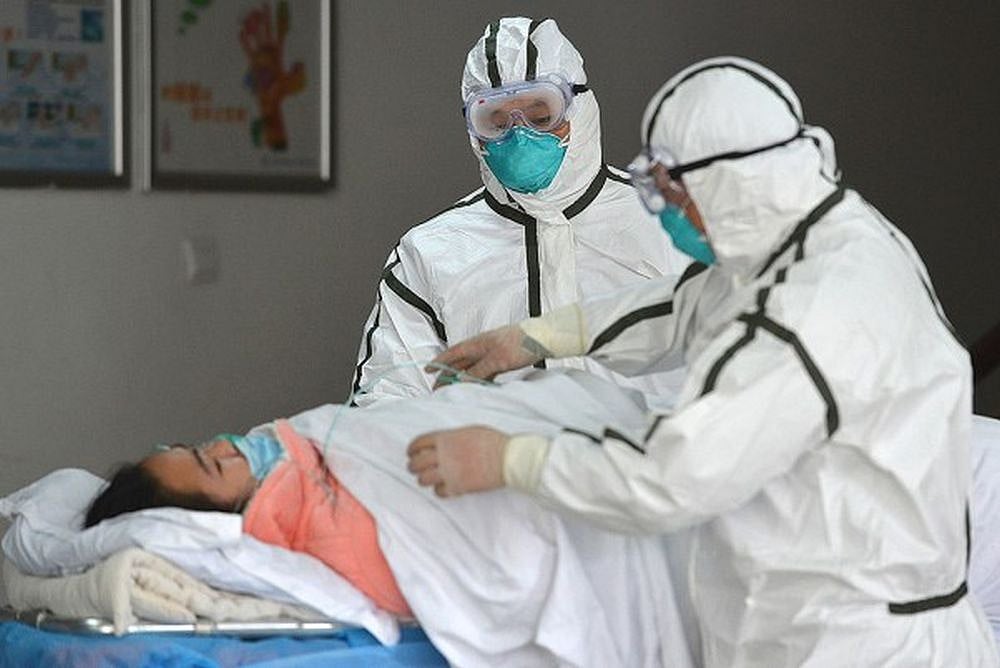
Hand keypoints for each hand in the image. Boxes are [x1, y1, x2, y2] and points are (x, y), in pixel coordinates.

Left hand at [407, 426, 507, 496]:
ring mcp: (449, 472)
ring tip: (428, 479)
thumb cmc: (492, 442)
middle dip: (413, 466)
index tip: (411, 453)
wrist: (507, 458)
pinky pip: (439, 492)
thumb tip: (444, 442)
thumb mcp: (469, 431)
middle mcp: (443, 455)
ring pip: (423, 480)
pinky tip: (444, 487)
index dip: (412, 449)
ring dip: (424, 479)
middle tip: (415, 468)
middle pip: (416, 464)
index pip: (418, 443)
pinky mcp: (457, 487)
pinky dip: (439, 490)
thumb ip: (452, 437)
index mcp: (445, 438)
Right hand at [427, 325, 544, 387]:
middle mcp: (483, 347)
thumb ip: (478, 371)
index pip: (453, 352)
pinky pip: (486, 371)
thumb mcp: (497, 360)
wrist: (544, 338)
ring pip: (472, 367)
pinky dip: (479, 379)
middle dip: (448, 373)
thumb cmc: (522, 343)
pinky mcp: (503, 359)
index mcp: (478, 343)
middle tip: (438, 386)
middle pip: (460, 361)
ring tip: (455, 389)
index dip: (439, 361)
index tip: (428, 369)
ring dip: (463, 378)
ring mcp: (493, 353)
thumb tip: (462, 380)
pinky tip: (479, 386)